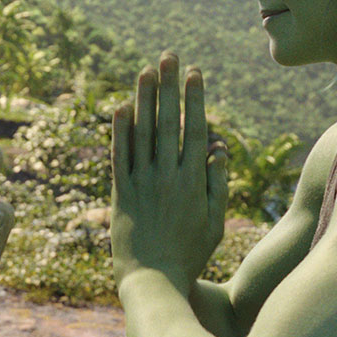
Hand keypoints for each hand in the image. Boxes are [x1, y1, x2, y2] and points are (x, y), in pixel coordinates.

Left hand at [111, 52, 228, 296]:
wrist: (152, 280)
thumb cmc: (189, 254)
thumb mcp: (215, 222)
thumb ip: (217, 182)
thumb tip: (218, 146)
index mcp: (192, 181)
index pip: (194, 129)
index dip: (194, 99)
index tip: (195, 73)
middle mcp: (166, 176)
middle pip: (167, 122)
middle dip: (169, 86)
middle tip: (169, 57)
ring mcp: (141, 183)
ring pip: (142, 132)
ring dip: (144, 99)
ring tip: (146, 71)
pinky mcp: (120, 193)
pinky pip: (119, 156)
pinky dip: (119, 131)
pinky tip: (120, 107)